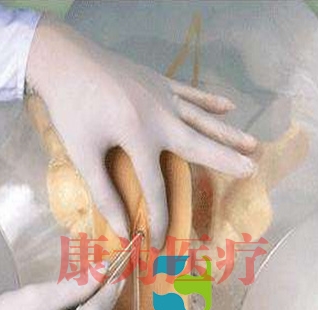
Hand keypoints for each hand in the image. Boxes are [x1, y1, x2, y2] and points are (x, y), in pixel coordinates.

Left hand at [26, 17, 256, 247]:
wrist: (64, 59)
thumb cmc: (70, 109)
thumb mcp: (82, 154)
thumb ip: (103, 193)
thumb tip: (120, 230)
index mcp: (139, 137)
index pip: (156, 188)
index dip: (160, 218)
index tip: (162, 242)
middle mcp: (160, 117)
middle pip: (199, 145)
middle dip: (226, 161)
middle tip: (252, 171)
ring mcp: (163, 96)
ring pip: (203, 119)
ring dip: (228, 132)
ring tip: (253, 145)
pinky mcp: (160, 81)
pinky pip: (192, 93)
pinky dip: (210, 100)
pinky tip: (230, 106)